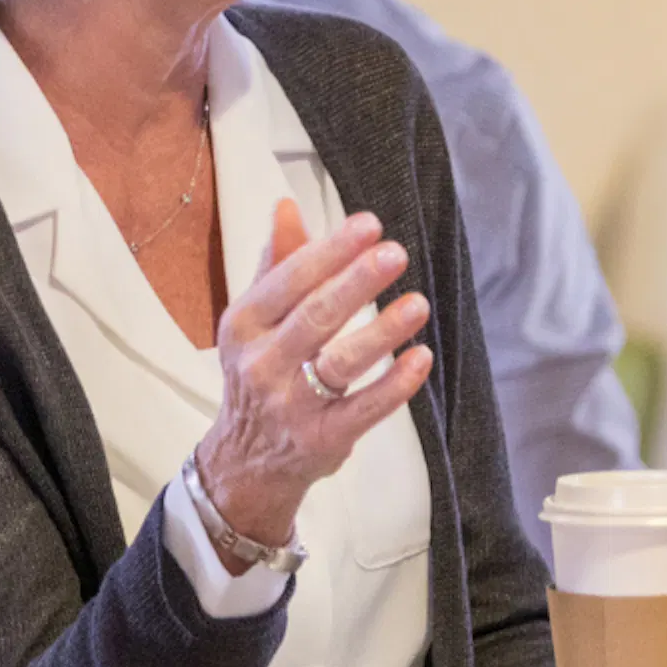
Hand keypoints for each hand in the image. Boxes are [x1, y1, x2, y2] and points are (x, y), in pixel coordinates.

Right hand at [191, 203, 432, 547]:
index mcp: (244, 324)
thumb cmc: (261, 371)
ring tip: (418, 303)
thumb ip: (276, 265)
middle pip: (313, 318)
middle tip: (395, 253)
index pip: (287, 281)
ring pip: (339, 363)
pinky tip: (421, 358)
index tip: (368, 225)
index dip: (328, 252)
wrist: (245, 460)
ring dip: (381, 332)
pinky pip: (363, 410)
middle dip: (355, 283)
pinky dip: (394, 385)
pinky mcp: (322, 438)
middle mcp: (261, 363)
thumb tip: (285, 206)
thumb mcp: (256, 321)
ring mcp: (291, 404)